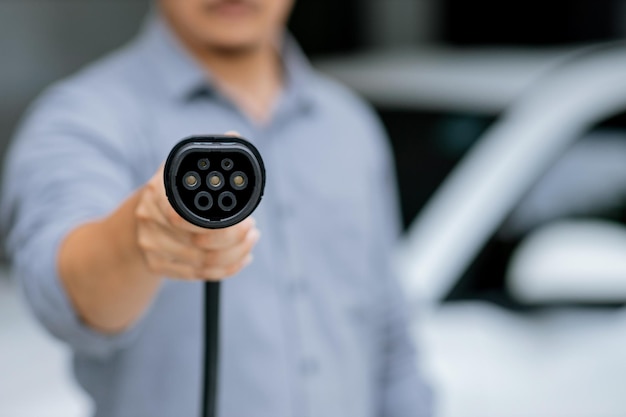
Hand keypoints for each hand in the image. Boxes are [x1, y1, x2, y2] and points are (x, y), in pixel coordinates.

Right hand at [134, 165, 259, 280]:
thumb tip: (235, 136)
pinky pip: (198, 275)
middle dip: (235, 238)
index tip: (246, 218)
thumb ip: (211, 155)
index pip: (183, 215)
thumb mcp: (188, 167)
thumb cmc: (177, 187)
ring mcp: (150, 244)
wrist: (144, 212)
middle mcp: (149, 218)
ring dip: (236, 253)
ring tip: (251, 238)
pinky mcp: (156, 265)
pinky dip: (227, 269)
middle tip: (251, 228)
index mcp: (157, 191)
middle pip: (199, 242)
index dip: (219, 223)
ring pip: (203, 262)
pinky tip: (241, 257)